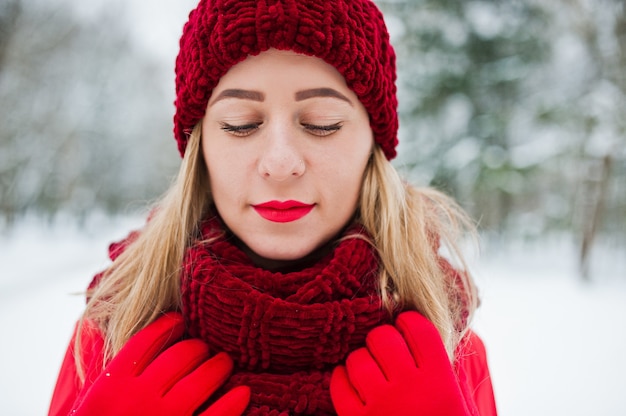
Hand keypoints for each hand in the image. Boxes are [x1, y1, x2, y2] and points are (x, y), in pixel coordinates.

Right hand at [71, 312, 249, 415]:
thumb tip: (154, 344)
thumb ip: (117, 378)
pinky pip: (220, 413)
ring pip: (204, 376)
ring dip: (219, 365)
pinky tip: (243, 393)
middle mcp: (137, 400)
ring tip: (225, 363)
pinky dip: (235, 400)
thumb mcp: (94, 406)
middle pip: (181, 354)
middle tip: (206, 348)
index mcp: (110, 388)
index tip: (179, 320)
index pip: (147, 341)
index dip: (167, 326)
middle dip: (199, 347)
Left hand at [330, 311, 471, 415]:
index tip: (405, 327)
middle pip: (383, 337)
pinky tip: (352, 382)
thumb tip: (430, 338)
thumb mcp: (461, 405)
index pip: (418, 328)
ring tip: (370, 369)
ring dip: (361, 360)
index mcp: (441, 382)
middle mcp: (410, 390)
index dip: (408, 322)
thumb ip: (447, 372)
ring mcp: (381, 407)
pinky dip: (342, 378)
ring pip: (357, 359)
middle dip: (382, 339)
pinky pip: (339, 385)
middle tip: (386, 350)